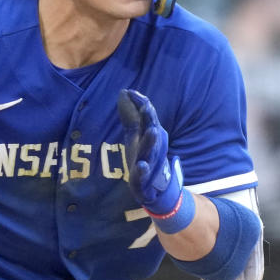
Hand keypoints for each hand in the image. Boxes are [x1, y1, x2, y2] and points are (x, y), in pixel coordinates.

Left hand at [117, 89, 182, 214]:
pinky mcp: (143, 179)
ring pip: (151, 151)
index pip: (147, 117)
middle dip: (150, 119)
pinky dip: (143, 170)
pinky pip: (144, 174)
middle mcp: (152, 147)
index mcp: (151, 136)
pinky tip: (142, 165)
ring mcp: (149, 163)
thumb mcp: (136, 133)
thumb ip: (131, 114)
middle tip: (147, 107)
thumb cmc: (144, 156)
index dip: (141, 104)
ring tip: (153, 132)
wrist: (154, 188)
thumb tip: (125, 91)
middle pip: (152, 131)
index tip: (131, 92)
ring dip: (151, 142)